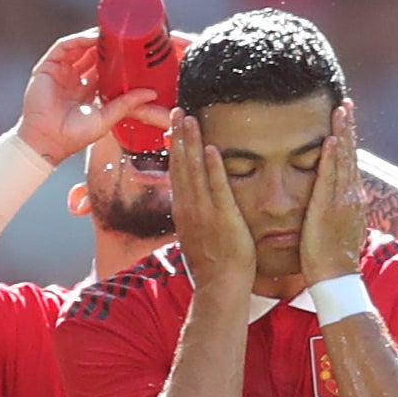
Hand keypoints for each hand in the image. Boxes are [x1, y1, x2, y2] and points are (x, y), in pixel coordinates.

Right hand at [14, 30, 167, 165]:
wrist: (49, 141)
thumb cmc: (73, 136)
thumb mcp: (107, 117)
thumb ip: (127, 104)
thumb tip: (151, 94)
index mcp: (86, 92)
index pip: (103, 68)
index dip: (116, 58)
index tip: (132, 50)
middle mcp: (73, 80)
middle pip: (91, 55)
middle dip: (106, 45)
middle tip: (123, 36)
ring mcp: (60, 73)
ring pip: (78, 47)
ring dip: (93, 38)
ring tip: (110, 33)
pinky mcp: (47, 68)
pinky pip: (63, 47)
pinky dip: (78, 39)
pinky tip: (92, 37)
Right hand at [168, 107, 254, 285]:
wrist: (220, 286)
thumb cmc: (213, 265)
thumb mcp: (197, 236)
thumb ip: (195, 216)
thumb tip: (195, 204)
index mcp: (182, 211)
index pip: (176, 172)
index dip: (175, 148)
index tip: (175, 127)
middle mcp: (188, 208)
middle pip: (180, 165)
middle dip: (178, 136)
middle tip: (177, 110)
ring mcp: (203, 212)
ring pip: (193, 171)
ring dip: (191, 143)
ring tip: (189, 118)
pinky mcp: (221, 217)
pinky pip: (216, 187)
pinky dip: (212, 167)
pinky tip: (210, 147)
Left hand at [299, 102, 367, 283]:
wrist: (335, 278)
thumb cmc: (330, 258)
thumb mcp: (336, 228)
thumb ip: (334, 211)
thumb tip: (332, 203)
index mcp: (351, 199)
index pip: (349, 163)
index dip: (348, 140)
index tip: (345, 119)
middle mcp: (351, 195)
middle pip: (350, 154)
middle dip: (348, 128)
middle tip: (345, 102)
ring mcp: (342, 201)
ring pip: (343, 160)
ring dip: (342, 133)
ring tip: (341, 109)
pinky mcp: (329, 209)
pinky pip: (329, 179)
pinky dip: (331, 158)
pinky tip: (329, 139)